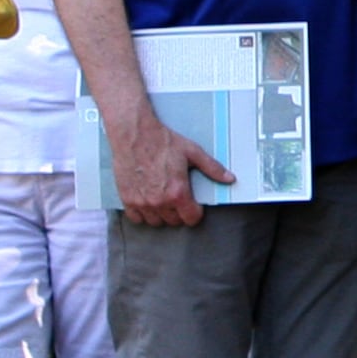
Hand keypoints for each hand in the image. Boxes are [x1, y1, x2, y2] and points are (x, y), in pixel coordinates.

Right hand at [107, 110, 234, 227]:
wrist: (135, 135)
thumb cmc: (162, 142)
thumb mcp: (193, 152)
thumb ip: (212, 168)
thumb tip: (229, 178)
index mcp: (177, 192)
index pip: (191, 218)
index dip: (196, 213)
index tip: (195, 206)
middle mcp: (159, 201)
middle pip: (174, 221)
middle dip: (180, 213)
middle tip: (180, 200)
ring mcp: (141, 202)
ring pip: (155, 222)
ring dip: (162, 215)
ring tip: (165, 200)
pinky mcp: (127, 199)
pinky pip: (136, 218)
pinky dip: (143, 214)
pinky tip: (148, 202)